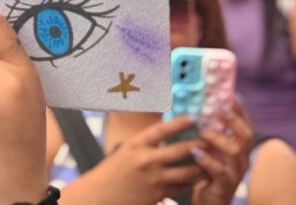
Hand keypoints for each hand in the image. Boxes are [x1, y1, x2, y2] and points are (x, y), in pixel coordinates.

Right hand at [81, 117, 204, 204]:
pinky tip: (200, 177)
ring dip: (200, 165)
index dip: (180, 122)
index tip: (193, 117)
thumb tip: (164, 134)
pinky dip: (192, 181)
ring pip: (186, 171)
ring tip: (212, 159)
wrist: (101, 195)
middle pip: (179, 150)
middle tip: (210, 140)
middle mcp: (147, 159)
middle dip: (198, 145)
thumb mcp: (125, 150)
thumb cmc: (112, 171)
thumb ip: (145, 144)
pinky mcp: (159, 194)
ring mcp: (155, 178)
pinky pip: (181, 187)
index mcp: (136, 144)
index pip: (162, 129)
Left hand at [192, 108, 251, 204]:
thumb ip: (209, 130)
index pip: (246, 125)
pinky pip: (219, 170)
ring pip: (234, 151)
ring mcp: (235, 173)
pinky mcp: (224, 185)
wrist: (210, 201)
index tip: (230, 95)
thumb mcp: (211, 149)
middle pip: (246, 136)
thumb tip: (195, 104)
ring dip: (218, 138)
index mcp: (240, 148)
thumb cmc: (207, 169)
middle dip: (233, 120)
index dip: (240, 110)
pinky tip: (195, 152)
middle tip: (219, 109)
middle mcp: (242, 159)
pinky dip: (207, 159)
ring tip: (203, 131)